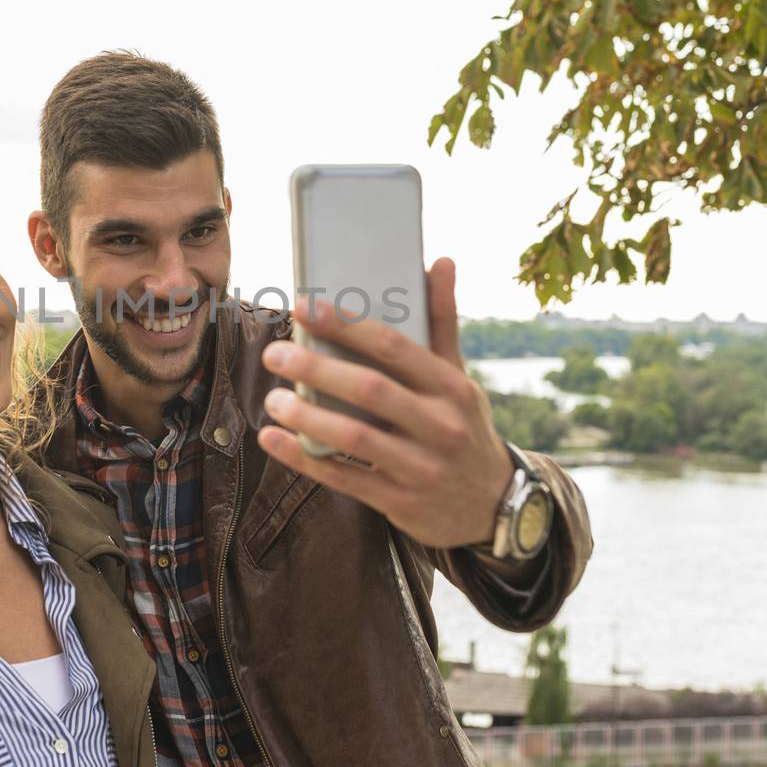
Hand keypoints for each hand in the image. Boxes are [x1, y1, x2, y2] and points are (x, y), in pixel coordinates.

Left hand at [257, 257, 513, 550]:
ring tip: (273, 400)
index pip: (395, 347)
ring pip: (354, 437)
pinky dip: (304, 458)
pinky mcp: (401, 502)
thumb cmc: (463, 427)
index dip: (346, 325)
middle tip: (274, 354)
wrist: (493, 505)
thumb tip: (443, 261)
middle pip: (370, 390)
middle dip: (316, 369)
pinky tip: (274, 439)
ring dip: (306, 416)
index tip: (303, 307)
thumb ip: (442, 322)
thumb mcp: (460, 378)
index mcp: (451, 387)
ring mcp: (421, 468)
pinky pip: (344, 477)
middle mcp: (440, 426)